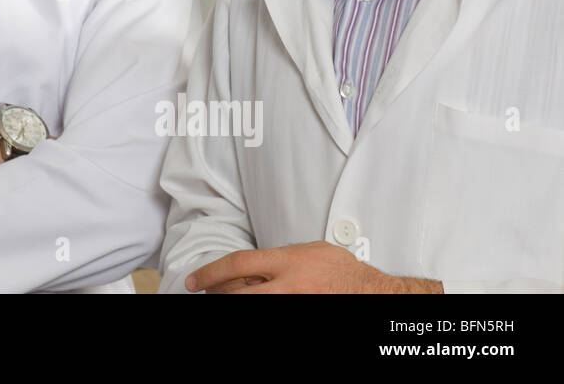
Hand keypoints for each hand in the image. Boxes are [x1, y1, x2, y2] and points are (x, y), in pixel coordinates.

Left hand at [186, 241, 441, 292]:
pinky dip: (256, 307)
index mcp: (289, 262)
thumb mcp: (309, 251)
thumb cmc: (344, 272)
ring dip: (234, 301)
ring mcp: (295, 303)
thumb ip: (280, 257)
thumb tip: (254, 264)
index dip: (210, 272)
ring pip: (251, 305)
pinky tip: (252, 302)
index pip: (238, 264)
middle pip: (238, 292)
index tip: (195, 279)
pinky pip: (270, 313)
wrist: (372, 294)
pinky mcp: (299, 316)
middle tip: (204, 291)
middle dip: (216, 292)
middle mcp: (289, 285)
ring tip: (225, 296)